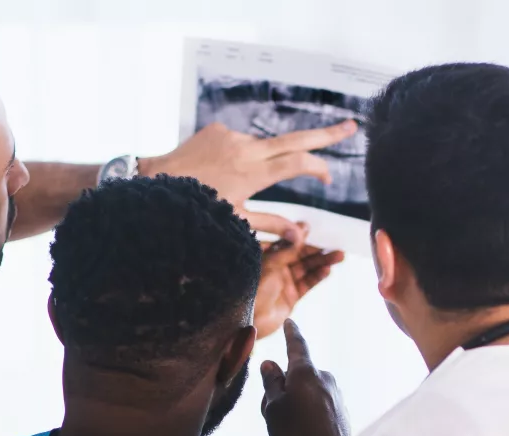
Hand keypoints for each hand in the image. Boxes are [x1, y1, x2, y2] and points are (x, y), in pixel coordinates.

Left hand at [141, 120, 357, 241]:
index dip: (318, 167)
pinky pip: (240, 142)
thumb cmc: (196, 208)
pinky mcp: (218, 129)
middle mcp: (246, 150)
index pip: (297, 163)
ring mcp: (232, 136)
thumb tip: (302, 235)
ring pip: (263, 146)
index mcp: (252, 173)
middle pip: (295, 138)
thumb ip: (271, 224)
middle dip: (326, 134)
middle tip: (352, 126)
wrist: (156, 181)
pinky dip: (241, 156)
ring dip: (263, 161)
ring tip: (232, 184)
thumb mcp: (235, 221)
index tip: (328, 177)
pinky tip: (220, 173)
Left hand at [254, 235, 344, 338]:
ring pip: (307, 268)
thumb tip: (303, 229)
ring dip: (323, 262)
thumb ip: (288, 248)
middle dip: (317, 250)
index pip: (287, 242)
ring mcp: (284, 282)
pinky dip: (317, 277)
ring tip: (339, 256)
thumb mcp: (270, 264)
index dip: (300, 236)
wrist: (247, 320)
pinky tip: (327, 270)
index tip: (313, 228)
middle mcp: (276, 268)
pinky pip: (307, 284)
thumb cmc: (251, 289)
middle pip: (300, 255)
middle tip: (334, 245)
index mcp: (266, 257)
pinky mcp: (291, 296)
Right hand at [261, 320, 350, 435]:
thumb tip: (270, 363)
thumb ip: (271, 383)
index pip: (296, 346)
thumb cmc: (296, 432)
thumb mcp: (273, 407)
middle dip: (284, 387)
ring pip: (307, 391)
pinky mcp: (341, 410)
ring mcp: (335, 394)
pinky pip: (319, 404)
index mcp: (305, 372)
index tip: (290, 322)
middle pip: (298, 375)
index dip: (291, 334)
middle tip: (271, 411)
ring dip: (296, 402)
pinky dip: (309, 412)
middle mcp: (324, 377)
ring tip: (287, 428)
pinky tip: (305, 434)